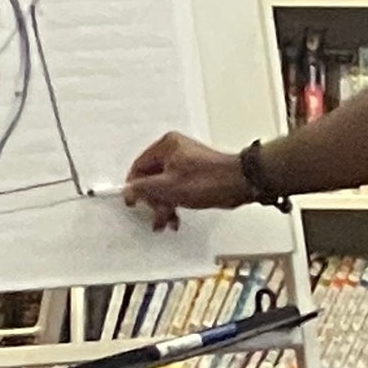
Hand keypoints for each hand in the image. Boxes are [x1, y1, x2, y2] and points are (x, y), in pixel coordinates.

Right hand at [122, 133, 248, 231]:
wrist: (240, 184)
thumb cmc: (209, 180)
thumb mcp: (168, 187)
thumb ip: (143, 189)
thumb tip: (128, 191)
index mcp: (166, 146)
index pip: (139, 166)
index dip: (134, 187)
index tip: (133, 203)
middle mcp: (175, 151)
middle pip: (152, 178)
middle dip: (153, 201)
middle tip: (156, 216)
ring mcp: (186, 162)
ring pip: (165, 186)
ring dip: (164, 205)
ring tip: (166, 222)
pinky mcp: (196, 175)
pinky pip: (177, 189)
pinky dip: (175, 203)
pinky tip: (176, 218)